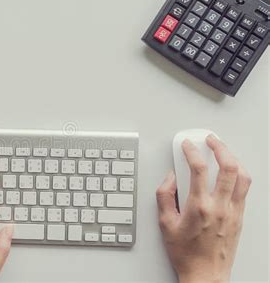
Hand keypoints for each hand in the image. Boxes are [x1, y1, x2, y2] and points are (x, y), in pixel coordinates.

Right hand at [156, 135, 251, 282]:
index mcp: (199, 206)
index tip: (187, 145)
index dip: (192, 151)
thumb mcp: (164, 224)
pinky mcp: (240, 217)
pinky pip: (244, 189)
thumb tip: (171, 178)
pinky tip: (232, 172)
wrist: (205, 274)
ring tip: (225, 152)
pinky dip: (239, 175)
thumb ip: (164, 196)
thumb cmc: (186, 253)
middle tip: (211, 140)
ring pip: (242, 176)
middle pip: (228, 167)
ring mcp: (233, 211)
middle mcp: (220, 206)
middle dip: (220, 147)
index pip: (198, 169)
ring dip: (234, 159)